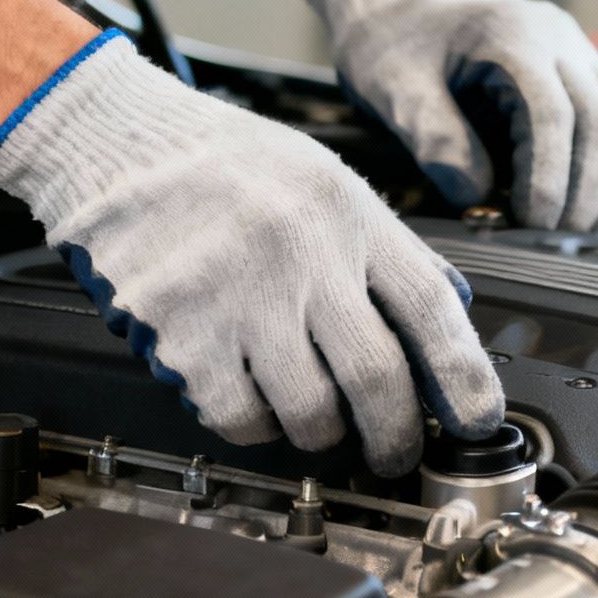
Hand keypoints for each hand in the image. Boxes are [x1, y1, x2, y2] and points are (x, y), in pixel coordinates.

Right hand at [0, 31, 503, 474]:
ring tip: (311, 415)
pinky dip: (254, 426)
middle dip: (395, 436)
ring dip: (319, 431)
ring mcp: (239, 297)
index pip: (430, 307)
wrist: (118, 142)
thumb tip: (449, 311)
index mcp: (347, 215)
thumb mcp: (329, 183)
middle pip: (376, 377)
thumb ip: (388, 248)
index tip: (478, 419)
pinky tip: (251, 398)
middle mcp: (302, 255)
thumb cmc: (228, 165)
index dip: (466, 375)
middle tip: (394, 455)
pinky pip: (239, 417)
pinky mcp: (182, 332)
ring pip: (309, 412)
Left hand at [301, 0, 597, 231]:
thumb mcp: (395, 89)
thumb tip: (477, 198)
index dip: (550, 176)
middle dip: (587, 189)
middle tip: (557, 238)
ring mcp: (578, 50)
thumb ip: (435, 140)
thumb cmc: (398, 44)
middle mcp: (559, 36)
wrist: (410, 9)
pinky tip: (585, 201)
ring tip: (576, 228)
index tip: (532, 223)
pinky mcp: (585, 70)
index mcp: (513, 33)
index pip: (553, 113)